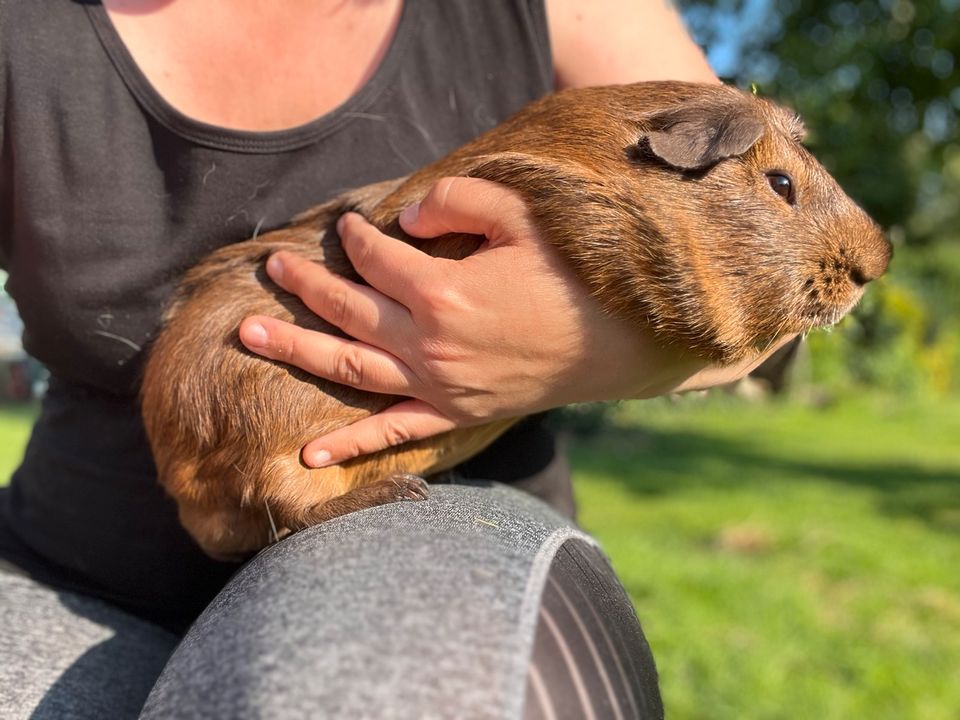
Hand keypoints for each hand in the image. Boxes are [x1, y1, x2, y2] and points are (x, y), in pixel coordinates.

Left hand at [239, 178, 786, 465]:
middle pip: (347, 311)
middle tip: (271, 267)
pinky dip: (352, 447)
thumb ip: (456, 202)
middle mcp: (429, 344)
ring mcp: (438, 386)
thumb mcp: (521, 217)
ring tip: (248, 336)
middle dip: (304, 285)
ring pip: (350, 368)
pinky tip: (310, 457)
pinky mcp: (454, 414)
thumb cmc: (570, 274)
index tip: (348, 224)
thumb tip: (404, 217)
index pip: (374, 259)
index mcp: (443, 291)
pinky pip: (394, 434)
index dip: (355, 237)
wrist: (615, 343)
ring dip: (297, 350)